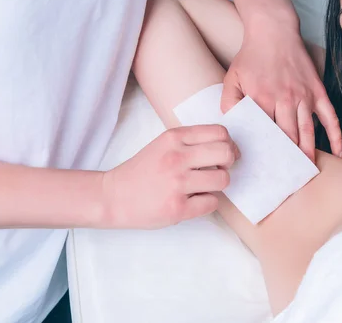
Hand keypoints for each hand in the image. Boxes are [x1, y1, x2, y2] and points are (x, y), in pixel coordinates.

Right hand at [100, 125, 239, 228]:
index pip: (219, 133)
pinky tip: (194, 201)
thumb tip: (228, 148)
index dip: (229, 144)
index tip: (225, 153)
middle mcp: (176, 157)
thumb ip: (191, 142)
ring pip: (223, 179)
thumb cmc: (143, 171)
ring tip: (203, 187)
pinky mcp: (178, 208)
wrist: (113, 197)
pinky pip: (212, 203)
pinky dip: (207, 203)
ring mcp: (177, 183)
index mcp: (174, 138)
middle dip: (228, 163)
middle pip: (226, 153)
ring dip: (218, 185)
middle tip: (219, 170)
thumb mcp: (163, 145)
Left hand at [221, 17, 341, 160]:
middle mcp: (285, 100)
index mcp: (262, 100)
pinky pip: (329, 118)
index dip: (267, 155)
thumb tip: (232, 126)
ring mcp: (304, 96)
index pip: (265, 134)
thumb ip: (229, 103)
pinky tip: (339, 153)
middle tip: (288, 180)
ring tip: (307, 172)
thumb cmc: (251, 57)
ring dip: (308, 153)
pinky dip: (336, 136)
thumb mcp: (232, 78)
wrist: (273, 30)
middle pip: (288, 138)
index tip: (268, 172)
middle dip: (288, 161)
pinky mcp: (317, 91)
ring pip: (307, 132)